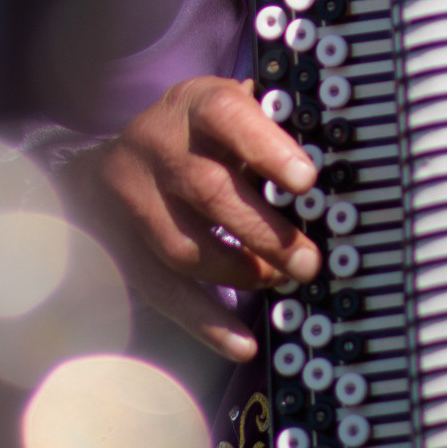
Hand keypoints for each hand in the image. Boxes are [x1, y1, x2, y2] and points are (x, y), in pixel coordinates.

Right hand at [72, 76, 321, 360]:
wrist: (111, 160)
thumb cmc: (198, 133)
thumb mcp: (229, 106)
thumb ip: (271, 124)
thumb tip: (335, 154)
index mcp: (194, 104)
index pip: (227, 116)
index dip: (267, 148)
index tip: (307, 180)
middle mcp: (158, 149)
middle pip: (209, 191)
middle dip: (265, 232)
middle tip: (309, 261)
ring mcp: (135, 202)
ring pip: (184, 247)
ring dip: (240, 273)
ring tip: (281, 280)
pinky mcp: (125, 249)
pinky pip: (163, 291)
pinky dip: (205, 322)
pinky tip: (242, 342)